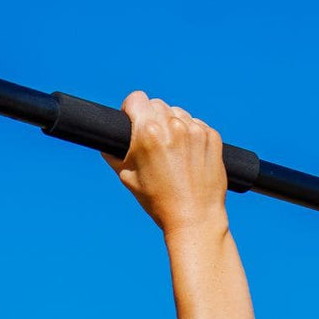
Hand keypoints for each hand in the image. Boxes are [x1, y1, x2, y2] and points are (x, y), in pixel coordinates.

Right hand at [101, 91, 227, 236]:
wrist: (194, 219)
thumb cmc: (158, 201)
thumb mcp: (127, 177)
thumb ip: (113, 153)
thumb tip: (107, 141)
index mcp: (147, 132)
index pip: (136, 99)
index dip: (131, 110)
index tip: (133, 121)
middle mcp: (172, 126)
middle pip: (157, 105)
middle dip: (152, 118)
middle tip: (154, 142)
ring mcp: (195, 130)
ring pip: (178, 113)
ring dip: (173, 125)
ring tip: (173, 152)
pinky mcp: (212, 137)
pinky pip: (197, 125)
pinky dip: (192, 135)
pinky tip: (189, 156)